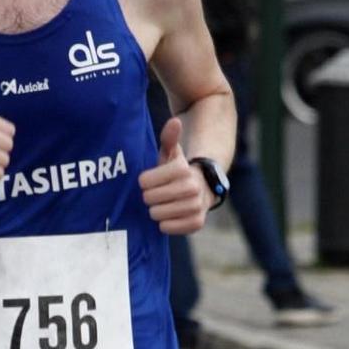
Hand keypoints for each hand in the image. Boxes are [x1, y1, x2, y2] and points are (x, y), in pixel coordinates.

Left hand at [139, 117, 209, 233]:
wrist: (203, 188)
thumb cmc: (178, 171)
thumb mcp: (172, 153)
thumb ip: (169, 138)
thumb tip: (175, 121)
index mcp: (182, 169)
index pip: (144, 182)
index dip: (145, 181)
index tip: (151, 180)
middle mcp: (192, 187)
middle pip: (149, 198)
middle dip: (149, 196)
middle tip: (157, 193)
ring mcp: (196, 206)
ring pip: (156, 214)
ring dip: (156, 210)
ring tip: (164, 204)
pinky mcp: (196, 223)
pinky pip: (167, 227)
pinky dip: (165, 224)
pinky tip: (170, 215)